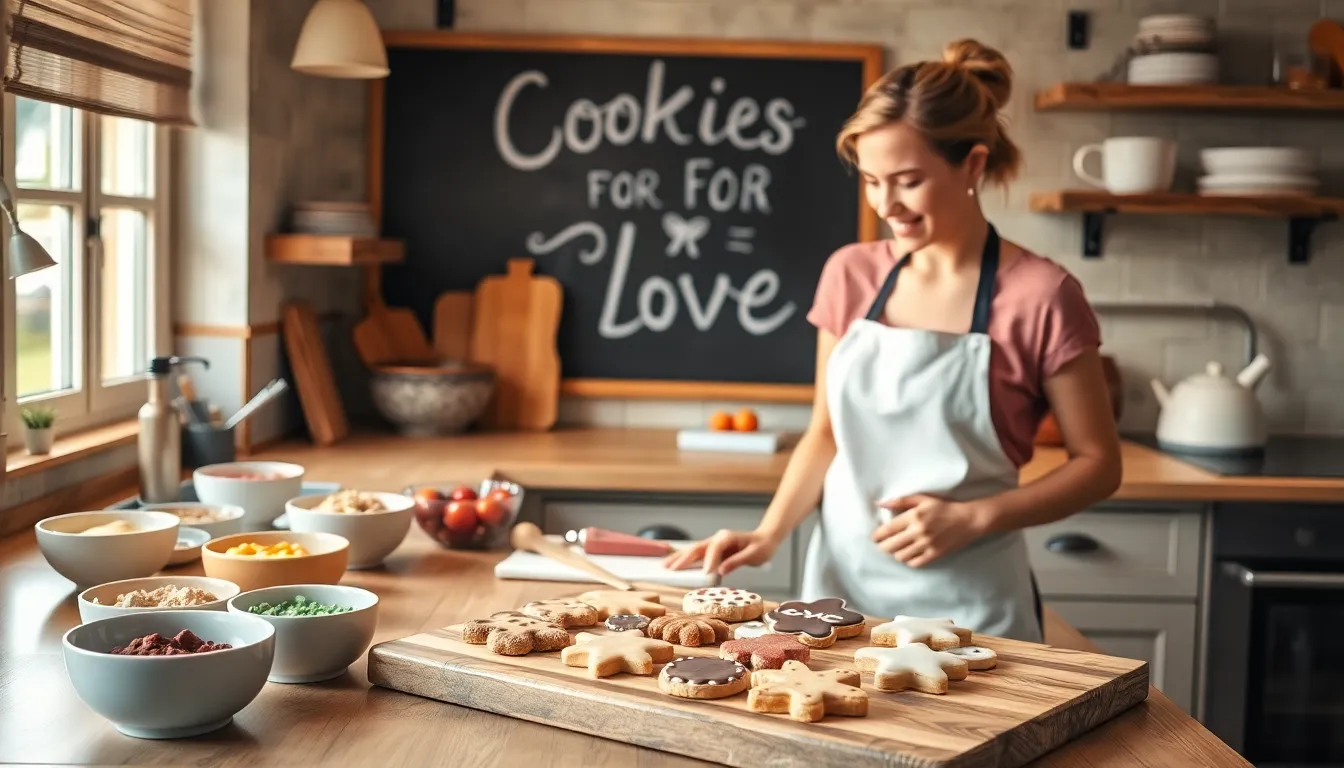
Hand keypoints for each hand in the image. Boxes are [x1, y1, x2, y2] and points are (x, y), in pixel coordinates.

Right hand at [662, 529, 779, 575]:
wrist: (765, 539)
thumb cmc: (761, 547)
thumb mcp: (754, 555)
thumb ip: (737, 561)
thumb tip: (720, 570)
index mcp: (727, 537)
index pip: (714, 548)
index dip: (709, 560)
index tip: (706, 572)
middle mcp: (717, 538)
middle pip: (697, 548)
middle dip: (683, 558)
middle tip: (670, 569)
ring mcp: (713, 543)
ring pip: (692, 550)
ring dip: (678, 558)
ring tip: (664, 566)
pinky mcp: (712, 550)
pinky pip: (696, 554)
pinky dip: (684, 559)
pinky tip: (674, 564)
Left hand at [871, 494, 991, 567]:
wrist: (968, 520)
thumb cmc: (944, 507)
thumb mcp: (922, 499)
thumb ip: (900, 501)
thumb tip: (879, 503)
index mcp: (913, 516)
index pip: (887, 530)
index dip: (877, 536)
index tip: (874, 537)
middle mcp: (918, 531)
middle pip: (890, 546)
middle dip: (883, 547)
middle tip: (884, 545)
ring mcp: (927, 544)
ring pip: (900, 557)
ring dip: (896, 554)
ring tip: (897, 549)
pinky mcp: (935, 554)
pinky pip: (914, 563)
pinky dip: (909, 561)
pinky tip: (910, 554)